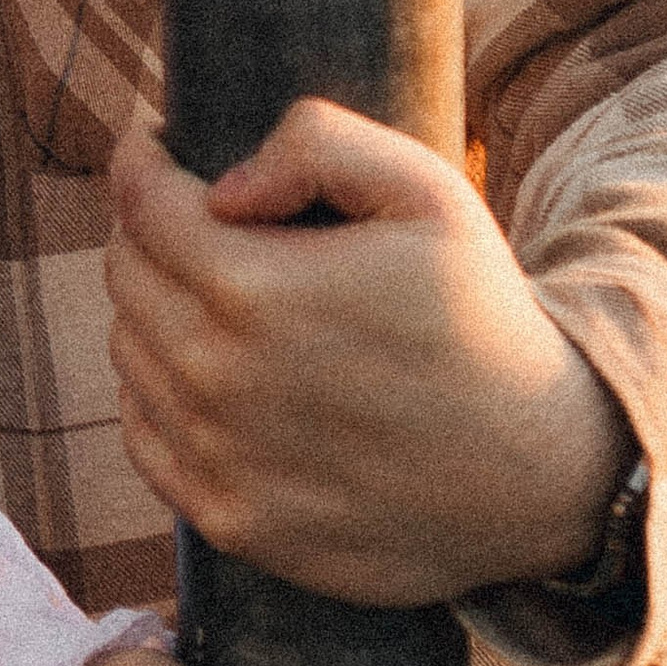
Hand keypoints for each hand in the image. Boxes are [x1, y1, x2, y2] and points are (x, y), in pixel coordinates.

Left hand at [107, 101, 633, 607]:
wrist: (541, 471)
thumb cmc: (481, 315)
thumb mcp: (427, 189)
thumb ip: (316, 144)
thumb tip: (222, 189)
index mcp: (253, 289)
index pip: (140, 202)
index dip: (141, 157)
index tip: (156, 143)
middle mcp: (216, 380)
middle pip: (125, 272)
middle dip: (146, 227)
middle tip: (195, 214)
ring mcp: (219, 460)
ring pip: (127, 349)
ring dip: (151, 307)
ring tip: (210, 289)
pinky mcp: (232, 523)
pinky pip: (144, 436)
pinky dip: (157, 392)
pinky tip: (208, 370)